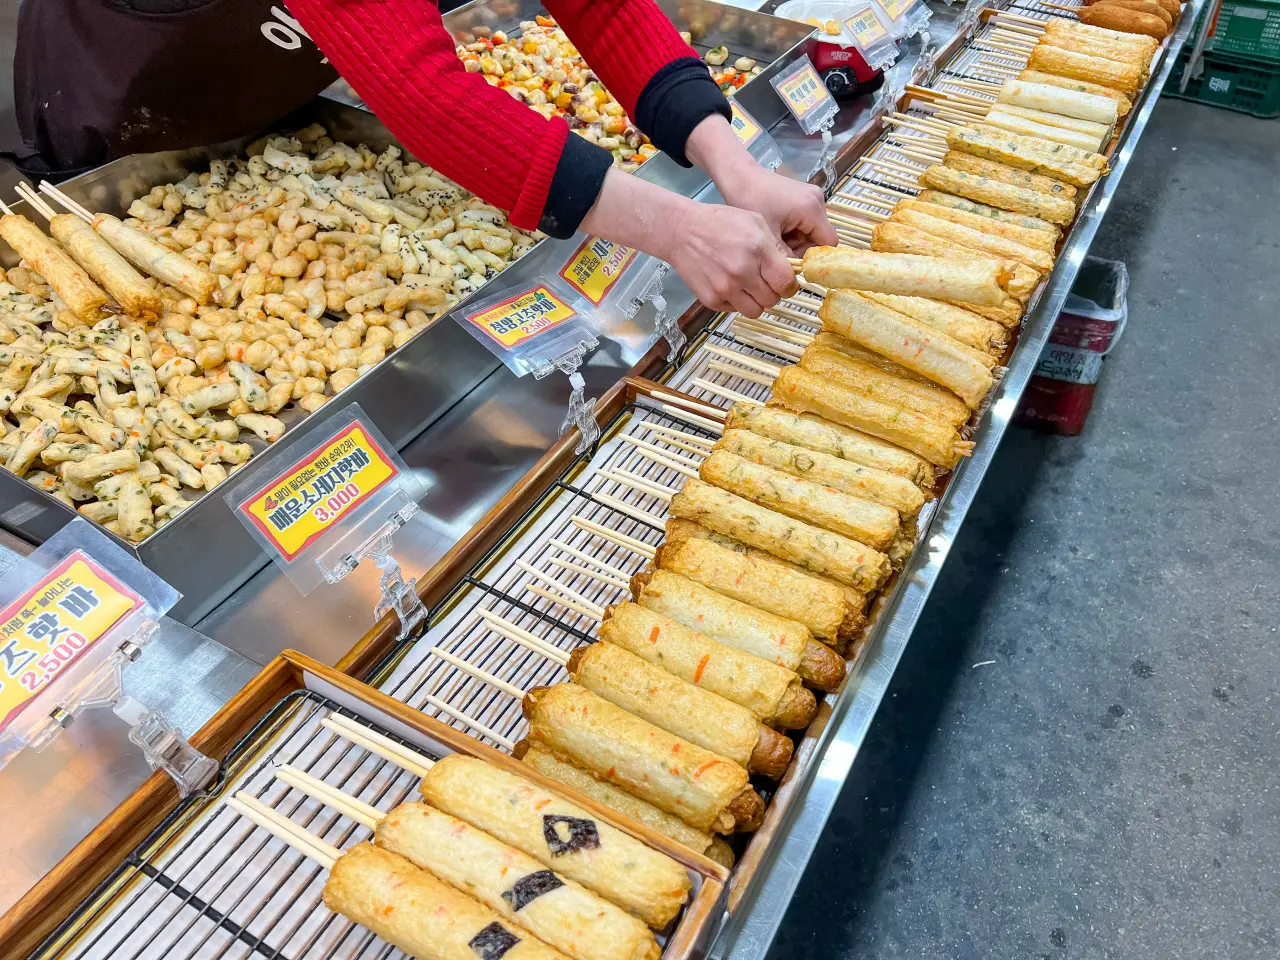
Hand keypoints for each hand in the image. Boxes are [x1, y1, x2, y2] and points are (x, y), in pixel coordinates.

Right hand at [665, 200, 797, 318]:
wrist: (682, 231)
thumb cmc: (720, 223)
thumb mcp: (755, 222)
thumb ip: (775, 248)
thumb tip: (789, 271)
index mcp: (758, 250)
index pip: (785, 283)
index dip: (789, 286)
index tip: (785, 283)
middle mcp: (742, 272)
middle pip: (772, 300)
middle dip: (772, 292)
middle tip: (765, 282)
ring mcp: (725, 288)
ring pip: (755, 311)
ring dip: (756, 302)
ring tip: (749, 288)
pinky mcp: (711, 299)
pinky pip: (734, 310)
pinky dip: (736, 302)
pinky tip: (730, 285)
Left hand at [684, 114, 837, 254]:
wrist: (740, 176)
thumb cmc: (750, 201)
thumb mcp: (767, 236)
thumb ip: (783, 257)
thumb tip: (792, 278)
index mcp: (812, 209)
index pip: (829, 243)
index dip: (815, 259)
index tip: (795, 267)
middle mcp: (818, 201)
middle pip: (820, 238)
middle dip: (801, 250)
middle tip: (779, 254)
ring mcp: (811, 198)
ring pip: (811, 232)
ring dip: (795, 242)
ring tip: (775, 241)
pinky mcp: (802, 198)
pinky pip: (804, 223)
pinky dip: (792, 232)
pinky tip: (776, 232)